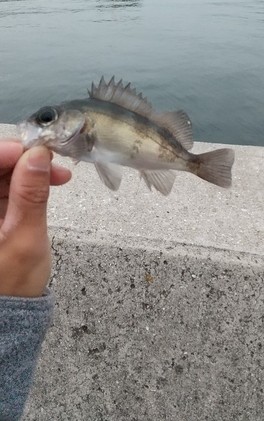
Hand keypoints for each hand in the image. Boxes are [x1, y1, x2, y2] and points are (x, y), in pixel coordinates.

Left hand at [0, 140, 70, 297]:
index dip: (5, 153)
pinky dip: (28, 181)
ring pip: (2, 174)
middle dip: (22, 160)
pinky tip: (48, 182)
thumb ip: (31, 196)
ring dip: (28, 169)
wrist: (10, 311)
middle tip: (53, 162)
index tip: (34, 151)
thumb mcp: (25, 239)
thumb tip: (37, 156)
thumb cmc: (12, 284)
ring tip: (58, 175)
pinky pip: (7, 186)